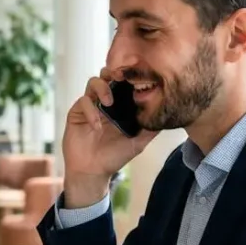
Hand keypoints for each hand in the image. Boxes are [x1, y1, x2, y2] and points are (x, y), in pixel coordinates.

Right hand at [62, 68, 157, 206]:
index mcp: (120, 105)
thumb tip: (168, 117)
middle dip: (114, 72)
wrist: (93, 171)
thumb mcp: (138, 142)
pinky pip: (83, 102)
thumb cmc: (115, 156)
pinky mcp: (77, 113)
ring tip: (109, 102)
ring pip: (93, 82)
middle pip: (107, 74)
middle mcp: (105, 101)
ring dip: (102, 88)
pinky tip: (97, 126)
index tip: (137, 76)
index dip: (129, 75)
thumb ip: (151, 129)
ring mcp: (91, 105)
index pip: (124, 82)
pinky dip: (91, 111)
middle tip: (121, 78)